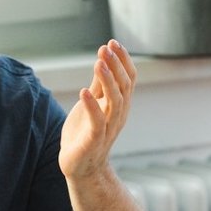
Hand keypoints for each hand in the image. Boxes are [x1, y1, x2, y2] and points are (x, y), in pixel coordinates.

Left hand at [59, 40, 135, 180]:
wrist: (81, 168)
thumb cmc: (86, 133)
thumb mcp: (93, 104)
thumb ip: (99, 85)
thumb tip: (103, 58)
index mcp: (120, 105)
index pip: (129, 79)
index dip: (123, 60)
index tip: (113, 42)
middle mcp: (118, 115)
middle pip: (124, 87)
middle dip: (116, 66)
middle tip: (105, 48)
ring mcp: (108, 128)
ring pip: (115, 102)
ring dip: (107, 81)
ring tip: (98, 63)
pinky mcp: (93, 141)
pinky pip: (97, 122)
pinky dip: (92, 106)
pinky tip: (83, 92)